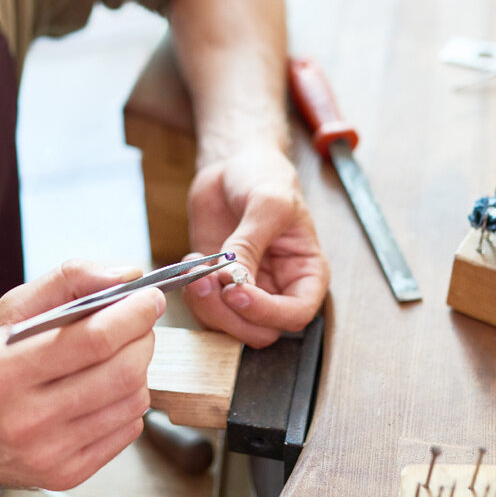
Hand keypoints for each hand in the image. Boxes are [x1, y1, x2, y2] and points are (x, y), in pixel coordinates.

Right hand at [0, 261, 164, 492]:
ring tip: (118, 354)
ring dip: (139, 370)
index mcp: (3, 373)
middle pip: (121, 373)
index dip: (133, 314)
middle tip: (140, 321)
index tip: (151, 297)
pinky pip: (126, 431)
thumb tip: (126, 275)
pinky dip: (129, 402)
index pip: (93, 340)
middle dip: (143, 338)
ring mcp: (48, 453)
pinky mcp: (65, 475)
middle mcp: (25, 420)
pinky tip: (105, 388)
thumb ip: (65, 282)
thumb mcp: (3, 313)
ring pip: (131, 403)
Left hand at [183, 147, 328, 346]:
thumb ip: (251, 243)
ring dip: (206, 306)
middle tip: (208, 280)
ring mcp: (246, 291)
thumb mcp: (267, 203)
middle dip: (229, 312)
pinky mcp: (217, 287)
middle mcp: (278, 289)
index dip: (267, 313)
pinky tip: (189, 266)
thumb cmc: (264, 178)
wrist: (234, 167)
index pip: (296, 314)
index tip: (237, 292)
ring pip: (229, 327)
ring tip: (194, 269)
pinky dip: (192, 297)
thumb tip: (234, 279)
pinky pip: (205, 311)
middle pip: (259, 330)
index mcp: (305, 274)